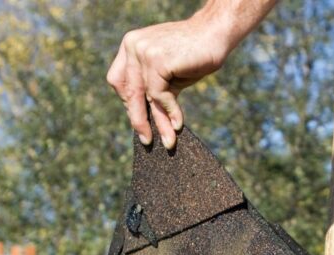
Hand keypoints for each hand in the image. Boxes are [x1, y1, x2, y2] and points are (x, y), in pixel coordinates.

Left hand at [107, 15, 229, 148]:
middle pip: (128, 91)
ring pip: (145, 96)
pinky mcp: (157, 61)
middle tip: (146, 140)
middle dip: (138, 119)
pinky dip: (170, 111)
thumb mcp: (168, 74)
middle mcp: (132, 45)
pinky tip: (178, 124)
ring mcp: (143, 51)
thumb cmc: (193, 54)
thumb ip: (154, 89)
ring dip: (158, 122)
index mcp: (130, 45)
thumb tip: (148, 122)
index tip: (139, 119)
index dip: (128, 102)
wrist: (214, 34)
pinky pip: (159, 95)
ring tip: (168, 141)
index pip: (119, 81)